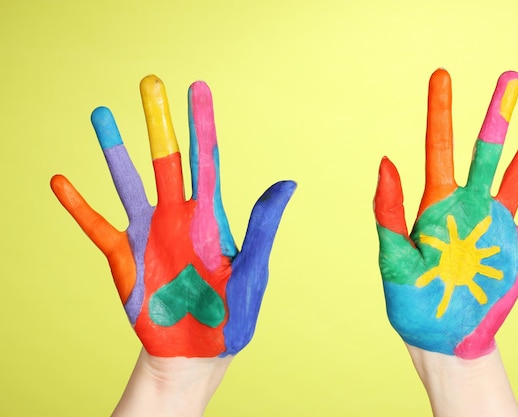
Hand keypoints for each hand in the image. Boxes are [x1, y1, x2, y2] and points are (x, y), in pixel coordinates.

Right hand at [51, 75, 295, 357]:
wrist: (199, 353)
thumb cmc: (232, 314)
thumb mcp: (252, 272)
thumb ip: (263, 227)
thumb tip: (288, 181)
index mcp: (211, 218)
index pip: (205, 160)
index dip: (202, 124)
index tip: (198, 87)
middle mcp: (178, 217)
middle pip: (166, 160)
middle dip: (158, 123)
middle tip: (150, 82)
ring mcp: (149, 235)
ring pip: (129, 182)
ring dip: (115, 150)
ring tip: (101, 113)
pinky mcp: (125, 259)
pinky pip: (97, 227)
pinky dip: (78, 206)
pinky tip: (61, 181)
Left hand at [374, 69, 517, 358]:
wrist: (443, 339)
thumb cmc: (411, 303)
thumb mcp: (394, 258)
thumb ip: (389, 212)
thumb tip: (384, 160)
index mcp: (435, 205)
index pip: (437, 146)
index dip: (439, 110)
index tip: (442, 76)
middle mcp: (468, 206)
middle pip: (485, 150)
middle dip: (497, 113)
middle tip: (510, 76)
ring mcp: (496, 224)